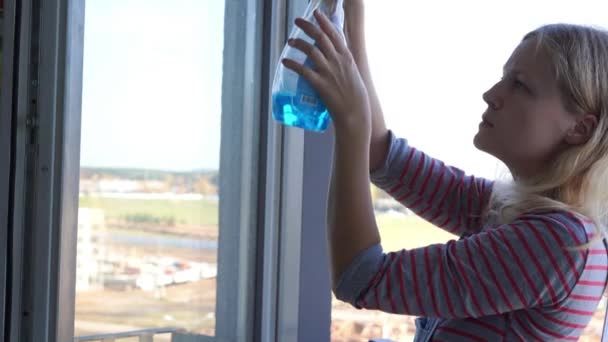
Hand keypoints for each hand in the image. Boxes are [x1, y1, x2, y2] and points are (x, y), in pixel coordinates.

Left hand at [282, 10, 370, 137]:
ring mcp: (329, 72)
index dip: (324, 22)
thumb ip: (344, 67)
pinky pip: (303, 71)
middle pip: (321, 37)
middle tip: (297, 21)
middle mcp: (338, 61)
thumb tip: (334, 62)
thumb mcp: (353, 76)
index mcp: (347, 58)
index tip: (317, 14)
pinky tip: (285, 61)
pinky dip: (293, 64)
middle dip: (308, 26)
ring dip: (299, 43)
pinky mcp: (321, 84)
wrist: (356, 114)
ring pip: (311, 50)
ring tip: (290, 40)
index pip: (335, 34)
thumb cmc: (356, 98)